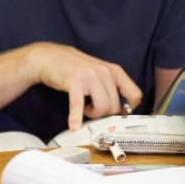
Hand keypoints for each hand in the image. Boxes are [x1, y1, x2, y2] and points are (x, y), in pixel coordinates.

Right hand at [22, 43, 141, 130]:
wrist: (49, 57)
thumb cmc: (75, 68)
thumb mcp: (99, 72)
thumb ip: (111, 86)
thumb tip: (123, 109)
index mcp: (114, 70)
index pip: (135, 94)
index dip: (129, 108)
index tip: (119, 114)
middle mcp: (105, 72)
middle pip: (115, 105)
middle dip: (104, 113)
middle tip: (92, 109)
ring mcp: (90, 76)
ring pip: (102, 107)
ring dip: (93, 114)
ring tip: (85, 108)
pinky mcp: (75, 82)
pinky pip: (79, 105)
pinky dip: (76, 117)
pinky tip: (73, 126)